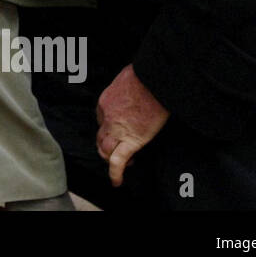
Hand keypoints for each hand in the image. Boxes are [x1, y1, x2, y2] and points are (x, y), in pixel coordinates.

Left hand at [95, 64, 169, 187]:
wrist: (154, 81)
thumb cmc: (145, 75)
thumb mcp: (128, 76)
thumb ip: (125, 87)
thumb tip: (132, 88)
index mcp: (105, 101)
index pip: (102, 118)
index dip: (109, 125)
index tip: (119, 128)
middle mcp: (106, 116)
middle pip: (101, 135)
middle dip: (106, 144)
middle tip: (116, 149)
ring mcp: (117, 129)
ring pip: (105, 149)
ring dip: (109, 157)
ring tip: (119, 164)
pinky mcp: (132, 140)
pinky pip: (118, 160)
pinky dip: (116, 173)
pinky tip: (116, 181)